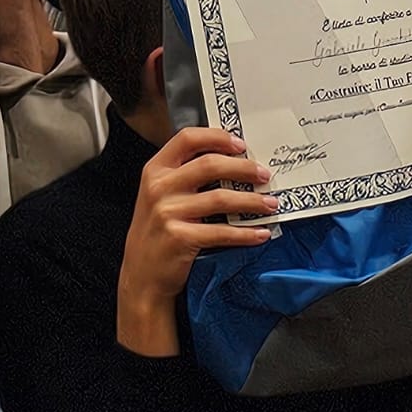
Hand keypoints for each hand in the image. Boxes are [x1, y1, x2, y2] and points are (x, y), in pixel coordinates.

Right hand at [117, 128, 273, 356]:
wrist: (141, 274)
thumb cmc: (156, 230)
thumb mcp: (159, 194)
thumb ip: (184, 174)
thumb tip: (231, 161)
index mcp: (155, 169)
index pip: (187, 138)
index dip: (217, 137)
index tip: (241, 144)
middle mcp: (160, 187)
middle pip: (209, 165)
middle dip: (243, 168)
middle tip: (264, 175)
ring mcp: (168, 213)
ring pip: (221, 198)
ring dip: (252, 201)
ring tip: (270, 203)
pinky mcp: (180, 239)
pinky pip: (222, 232)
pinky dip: (246, 233)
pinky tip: (260, 233)